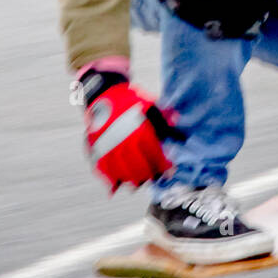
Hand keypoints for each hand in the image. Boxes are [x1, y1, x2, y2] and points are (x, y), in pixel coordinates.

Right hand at [80, 70, 174, 193]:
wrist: (103, 92)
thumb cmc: (130, 100)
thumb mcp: (151, 106)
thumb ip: (165, 123)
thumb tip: (183, 138)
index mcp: (139, 131)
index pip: (155, 156)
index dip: (164, 166)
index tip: (170, 172)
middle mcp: (123, 142)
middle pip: (138, 168)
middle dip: (149, 175)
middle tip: (155, 178)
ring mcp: (107, 147)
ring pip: (121, 173)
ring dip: (131, 180)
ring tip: (139, 182)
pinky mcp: (95, 149)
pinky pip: (102, 170)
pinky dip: (110, 179)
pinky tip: (116, 184)